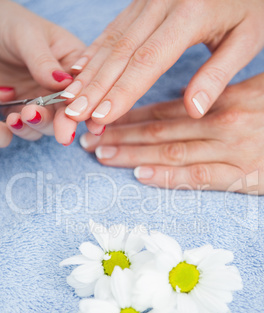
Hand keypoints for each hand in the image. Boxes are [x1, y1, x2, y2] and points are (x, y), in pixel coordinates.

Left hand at [0, 0, 85, 146]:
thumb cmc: (8, 23)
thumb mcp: (27, 35)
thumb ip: (44, 60)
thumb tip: (64, 84)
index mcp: (72, 66)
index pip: (84, 90)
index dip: (87, 107)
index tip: (85, 120)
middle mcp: (59, 89)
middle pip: (67, 114)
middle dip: (61, 124)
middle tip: (53, 128)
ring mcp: (39, 101)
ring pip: (44, 126)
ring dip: (35, 126)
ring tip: (21, 117)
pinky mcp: (18, 110)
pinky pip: (20, 127)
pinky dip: (14, 130)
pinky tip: (10, 122)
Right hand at [63, 0, 263, 127]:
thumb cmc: (250, 6)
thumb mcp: (247, 39)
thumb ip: (218, 74)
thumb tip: (193, 110)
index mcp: (191, 14)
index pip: (148, 60)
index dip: (123, 91)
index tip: (102, 116)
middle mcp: (162, 3)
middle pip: (121, 52)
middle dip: (95, 86)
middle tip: (74, 113)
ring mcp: (148, 0)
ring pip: (112, 40)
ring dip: (88, 72)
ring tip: (70, 98)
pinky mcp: (142, 1)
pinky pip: (113, 28)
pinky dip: (93, 51)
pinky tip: (78, 69)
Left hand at [79, 73, 263, 193]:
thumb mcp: (251, 95)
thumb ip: (216, 102)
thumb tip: (180, 108)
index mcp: (221, 102)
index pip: (165, 110)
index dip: (131, 116)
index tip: (103, 120)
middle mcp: (221, 124)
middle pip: (160, 131)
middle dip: (121, 136)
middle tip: (89, 141)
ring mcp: (230, 152)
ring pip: (171, 153)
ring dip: (132, 155)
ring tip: (103, 156)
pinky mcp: (242, 178)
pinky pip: (199, 178)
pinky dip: (168, 177)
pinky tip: (141, 175)